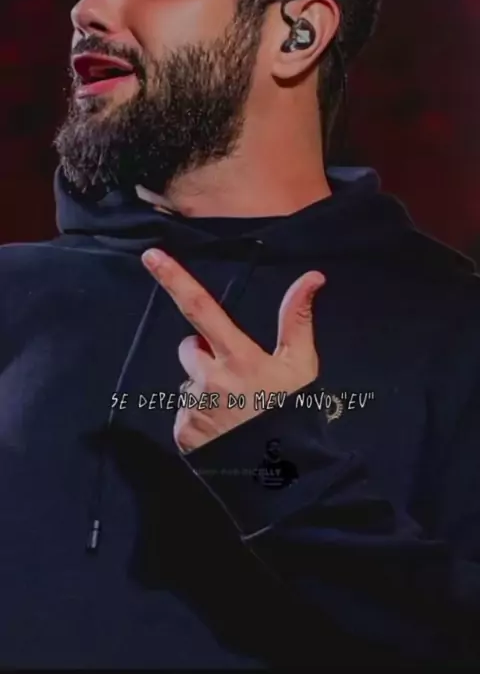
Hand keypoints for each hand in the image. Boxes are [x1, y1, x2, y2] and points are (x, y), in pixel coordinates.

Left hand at [142, 248, 325, 452]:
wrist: (280, 476)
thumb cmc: (294, 414)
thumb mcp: (302, 366)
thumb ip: (298, 318)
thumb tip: (312, 276)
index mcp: (237, 357)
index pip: (201, 308)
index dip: (174, 279)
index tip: (151, 256)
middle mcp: (209, 379)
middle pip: (190, 347)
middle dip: (206, 354)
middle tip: (236, 376)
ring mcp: (192, 407)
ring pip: (188, 382)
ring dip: (204, 388)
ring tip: (233, 409)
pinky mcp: (182, 432)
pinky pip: (184, 412)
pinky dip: (199, 416)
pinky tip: (222, 429)